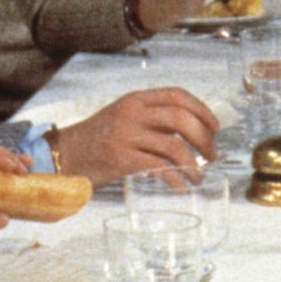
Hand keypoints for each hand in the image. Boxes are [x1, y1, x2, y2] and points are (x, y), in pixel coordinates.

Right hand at [54, 87, 219, 183]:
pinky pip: (159, 167)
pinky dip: (176, 178)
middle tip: (212, 155)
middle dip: (204, 138)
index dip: (202, 109)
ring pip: (173, 145)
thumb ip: (152, 118)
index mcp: (136, 100)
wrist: (65, 156)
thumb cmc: (98, 139)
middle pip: (181, 118)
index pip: (177, 95)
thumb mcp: (124, 117)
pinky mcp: (120, 159)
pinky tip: (181, 187)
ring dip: (193, 163)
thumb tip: (192, 130)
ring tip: (198, 176)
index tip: (215, 127)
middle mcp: (132, 113)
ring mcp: (125, 135)